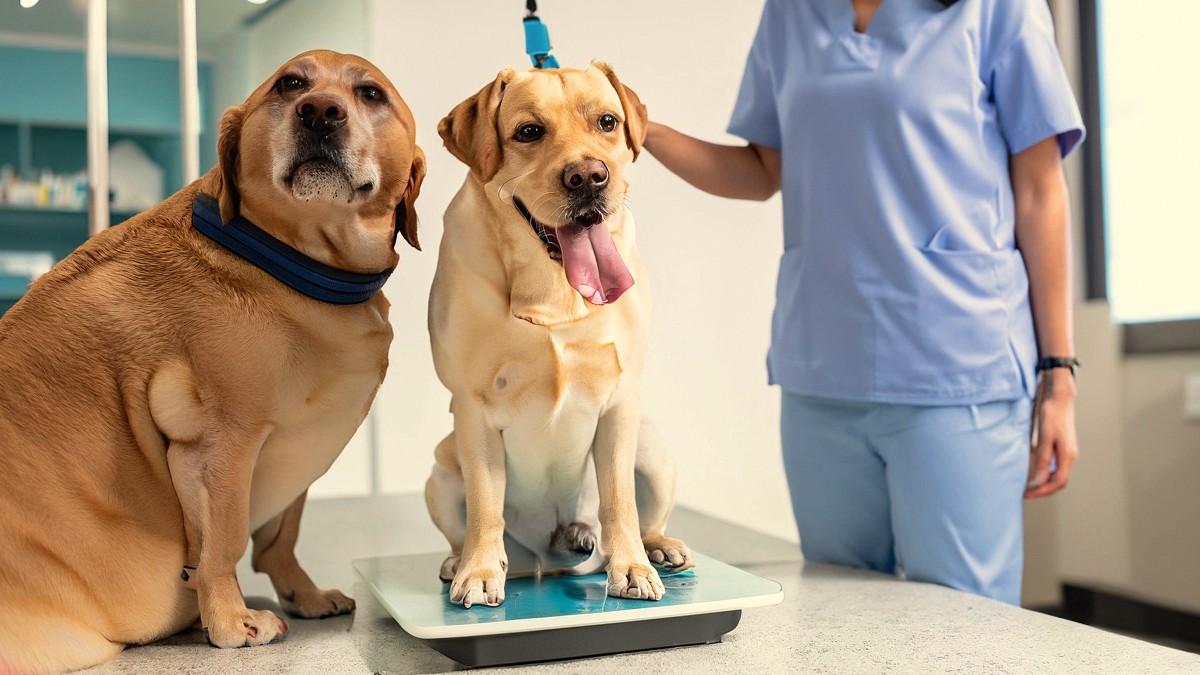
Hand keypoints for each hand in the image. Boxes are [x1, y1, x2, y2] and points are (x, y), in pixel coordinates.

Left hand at [1025, 368, 1078, 497]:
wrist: (1059, 398)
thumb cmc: (1052, 415)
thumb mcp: (1045, 437)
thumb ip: (1043, 459)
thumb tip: (1039, 480)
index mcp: (1067, 456)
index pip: (1058, 482)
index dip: (1043, 491)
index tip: (1027, 495)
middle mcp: (1069, 456)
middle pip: (1058, 481)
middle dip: (1043, 490)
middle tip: (1025, 493)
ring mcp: (1067, 452)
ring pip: (1057, 474)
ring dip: (1044, 482)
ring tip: (1027, 486)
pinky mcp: (1062, 447)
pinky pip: (1055, 466)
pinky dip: (1045, 473)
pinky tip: (1034, 471)